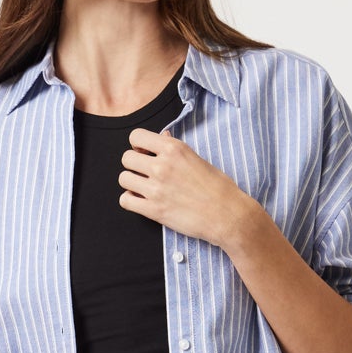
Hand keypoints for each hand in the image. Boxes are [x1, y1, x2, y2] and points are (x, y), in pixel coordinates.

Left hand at [118, 128, 259, 248]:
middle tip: (145, 173)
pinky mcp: (154, 210)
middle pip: (126, 158)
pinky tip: (142, 201)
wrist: (228, 215)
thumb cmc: (218, 187)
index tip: (145, 154)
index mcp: (173, 149)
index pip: (136, 136)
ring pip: (123, 178)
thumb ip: (175, 149)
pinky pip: (125, 200)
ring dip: (131, 183)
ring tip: (143, 188)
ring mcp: (156, 189)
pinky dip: (130, 200)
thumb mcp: (197, 158)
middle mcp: (162, 166)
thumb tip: (161, 136)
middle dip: (134, 165)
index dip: (138, 145)